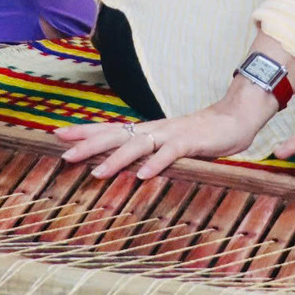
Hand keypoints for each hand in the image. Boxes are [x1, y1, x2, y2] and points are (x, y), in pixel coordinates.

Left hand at [55, 86, 276, 179]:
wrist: (235, 118)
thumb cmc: (202, 134)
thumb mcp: (170, 144)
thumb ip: (150, 152)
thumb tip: (127, 165)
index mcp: (147, 130)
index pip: (111, 129)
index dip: (85, 132)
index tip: (58, 134)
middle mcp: (154, 130)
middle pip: (116, 135)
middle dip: (89, 144)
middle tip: (64, 153)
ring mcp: (171, 135)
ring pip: (138, 145)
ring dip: (116, 159)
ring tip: (96, 173)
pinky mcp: (190, 143)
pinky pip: (170, 154)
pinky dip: (155, 164)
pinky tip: (142, 176)